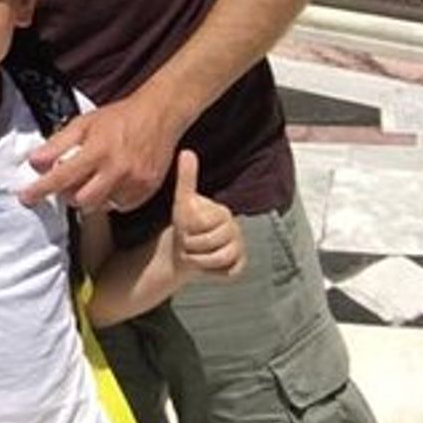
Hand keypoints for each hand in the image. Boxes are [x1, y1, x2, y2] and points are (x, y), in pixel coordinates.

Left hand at [21, 94, 179, 211]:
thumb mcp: (83, 123)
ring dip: (88, 197)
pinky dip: (109, 199)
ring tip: (90, 179)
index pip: (62, 177)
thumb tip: (34, 162)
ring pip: (100, 206)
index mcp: (98, 150)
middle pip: (80, 200)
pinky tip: (110, 182)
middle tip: (67, 182)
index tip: (25, 198)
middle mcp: (117, 169)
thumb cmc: (118, 118)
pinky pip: (120, 206)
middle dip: (67, 195)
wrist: (159, 115)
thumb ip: (58, 143)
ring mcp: (135, 182)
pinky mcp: (147, 190)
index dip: (40, 190)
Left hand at [171, 151, 244, 278]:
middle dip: (191, 246)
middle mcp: (236, 229)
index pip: (202, 223)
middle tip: (188, 243)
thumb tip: (187, 151)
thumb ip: (186, 177)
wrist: (182, 251)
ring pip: (217, 258)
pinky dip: (210, 272)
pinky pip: (227, 272)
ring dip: (199, 260)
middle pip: (209, 242)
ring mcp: (240, 248)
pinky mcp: (240, 266)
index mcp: (223, 213)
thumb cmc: (184, 225)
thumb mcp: (181, 202)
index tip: (184, 228)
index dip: (186, 229)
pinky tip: (205, 264)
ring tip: (195, 253)